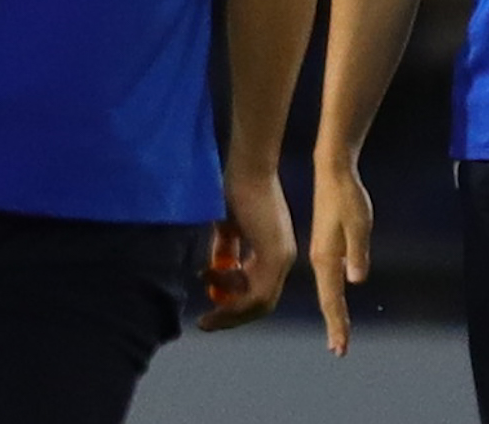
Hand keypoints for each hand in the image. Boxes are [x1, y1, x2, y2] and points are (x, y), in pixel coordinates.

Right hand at [198, 170, 294, 331]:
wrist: (248, 165)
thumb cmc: (235, 188)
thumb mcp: (227, 226)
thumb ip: (224, 250)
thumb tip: (212, 269)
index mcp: (273, 250)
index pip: (258, 291)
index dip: (233, 303)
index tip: (208, 304)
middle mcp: (282, 258)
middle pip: (260, 303)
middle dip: (231, 315)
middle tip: (206, 322)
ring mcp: (281, 257)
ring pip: (260, 303)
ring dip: (230, 311)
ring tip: (205, 311)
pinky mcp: (276, 254)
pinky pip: (257, 293)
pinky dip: (234, 298)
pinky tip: (210, 285)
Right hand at [309, 160, 370, 355]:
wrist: (332, 173)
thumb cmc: (348, 196)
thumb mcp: (359, 223)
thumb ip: (357, 252)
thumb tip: (355, 280)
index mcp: (326, 257)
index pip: (332, 298)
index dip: (337, 324)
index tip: (340, 347)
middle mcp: (320, 258)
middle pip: (327, 299)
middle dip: (334, 324)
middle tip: (339, 349)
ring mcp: (321, 252)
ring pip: (327, 290)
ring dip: (333, 312)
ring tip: (337, 333)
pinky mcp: (325, 245)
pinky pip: (328, 278)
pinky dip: (333, 295)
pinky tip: (335, 299)